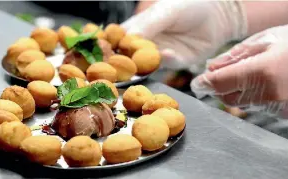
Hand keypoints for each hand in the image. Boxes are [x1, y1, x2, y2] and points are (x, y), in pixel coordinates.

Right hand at [121, 0, 247, 68]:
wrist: (218, 12)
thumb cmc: (188, 5)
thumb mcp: (165, 11)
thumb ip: (148, 24)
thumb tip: (126, 40)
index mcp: (138, 27)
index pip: (120, 39)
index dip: (113, 46)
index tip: (108, 51)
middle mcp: (146, 42)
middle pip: (130, 55)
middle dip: (127, 61)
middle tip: (124, 63)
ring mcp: (160, 54)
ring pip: (148, 63)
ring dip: (146, 63)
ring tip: (144, 59)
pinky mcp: (176, 62)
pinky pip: (169, 64)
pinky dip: (168, 60)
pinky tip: (168, 53)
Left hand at [191, 25, 287, 117]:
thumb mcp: (268, 39)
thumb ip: (236, 55)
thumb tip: (211, 67)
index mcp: (261, 72)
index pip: (218, 83)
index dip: (204, 83)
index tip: (198, 82)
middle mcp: (268, 94)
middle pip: (225, 97)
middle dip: (217, 86)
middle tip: (219, 73)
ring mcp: (278, 106)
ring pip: (239, 103)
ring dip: (234, 90)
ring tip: (246, 72)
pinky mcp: (283, 113)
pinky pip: (257, 106)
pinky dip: (250, 95)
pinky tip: (261, 81)